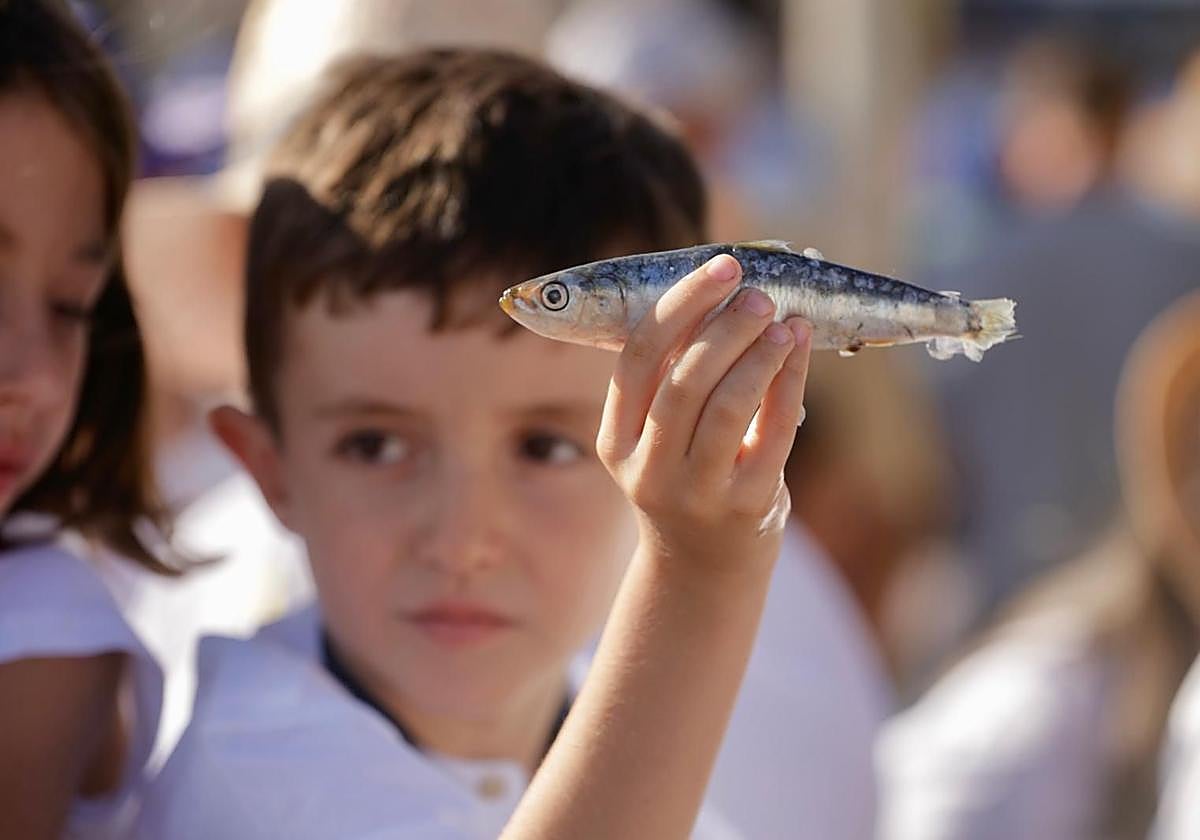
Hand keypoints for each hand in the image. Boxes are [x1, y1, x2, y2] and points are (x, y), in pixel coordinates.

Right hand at [597, 254, 811, 574]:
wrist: (703, 568)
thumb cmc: (687, 478)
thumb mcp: (660, 436)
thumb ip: (677, 377)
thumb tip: (728, 291)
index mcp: (617, 440)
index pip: (638, 359)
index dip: (679, 306)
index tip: (720, 268)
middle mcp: (649, 469)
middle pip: (683, 381)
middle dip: (724, 326)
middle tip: (757, 293)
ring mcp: (696, 493)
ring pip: (727, 407)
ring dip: (759, 353)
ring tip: (783, 321)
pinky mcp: (746, 507)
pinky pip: (772, 433)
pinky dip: (789, 382)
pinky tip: (798, 348)